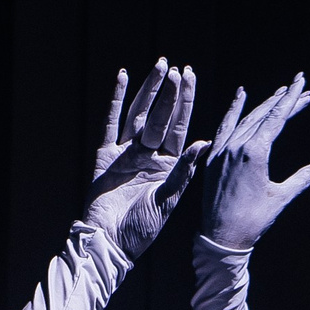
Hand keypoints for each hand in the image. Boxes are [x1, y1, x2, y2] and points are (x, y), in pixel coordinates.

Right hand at [84, 61, 208, 261]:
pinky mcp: (106, 155)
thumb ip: (183, 171)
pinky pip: (111, 122)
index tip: (190, 77)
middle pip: (161, 116)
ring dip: (148, 90)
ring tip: (159, 66)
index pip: (179, 127)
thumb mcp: (168, 201)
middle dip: (169, 92)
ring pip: (139, 114)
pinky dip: (115, 99)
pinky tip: (123, 77)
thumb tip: (204, 142)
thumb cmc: (142, 230)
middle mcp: (149, 155)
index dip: (185, 103)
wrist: (110, 243)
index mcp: (168, 166)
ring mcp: (126, 153)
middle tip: (176, 68)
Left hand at [198, 72, 309, 249]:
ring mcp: (222, 150)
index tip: (301, 81)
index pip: (276, 118)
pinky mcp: (213, 156)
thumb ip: (302, 178)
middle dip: (283, 100)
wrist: (221, 237)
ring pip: (246, 118)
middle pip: (264, 115)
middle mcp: (236, 146)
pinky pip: (225, 126)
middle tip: (299, 86)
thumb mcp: (281, 197)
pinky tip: (241, 95)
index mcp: (254, 153)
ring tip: (279, 92)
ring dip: (264, 104)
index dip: (291, 99)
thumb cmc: (252, 220)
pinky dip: (233, 110)